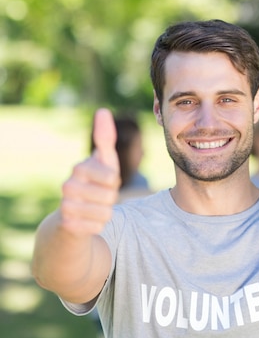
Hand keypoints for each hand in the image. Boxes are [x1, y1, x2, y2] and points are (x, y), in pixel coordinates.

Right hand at [59, 108, 119, 235]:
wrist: (72, 215)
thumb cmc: (94, 184)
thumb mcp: (104, 162)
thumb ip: (105, 139)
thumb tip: (103, 110)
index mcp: (80, 168)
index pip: (112, 177)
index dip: (114, 182)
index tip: (105, 181)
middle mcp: (68, 185)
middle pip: (111, 197)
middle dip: (111, 199)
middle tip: (99, 197)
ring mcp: (66, 205)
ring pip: (105, 213)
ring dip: (105, 213)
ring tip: (94, 208)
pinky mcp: (67, 224)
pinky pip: (98, 227)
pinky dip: (98, 225)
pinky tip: (88, 221)